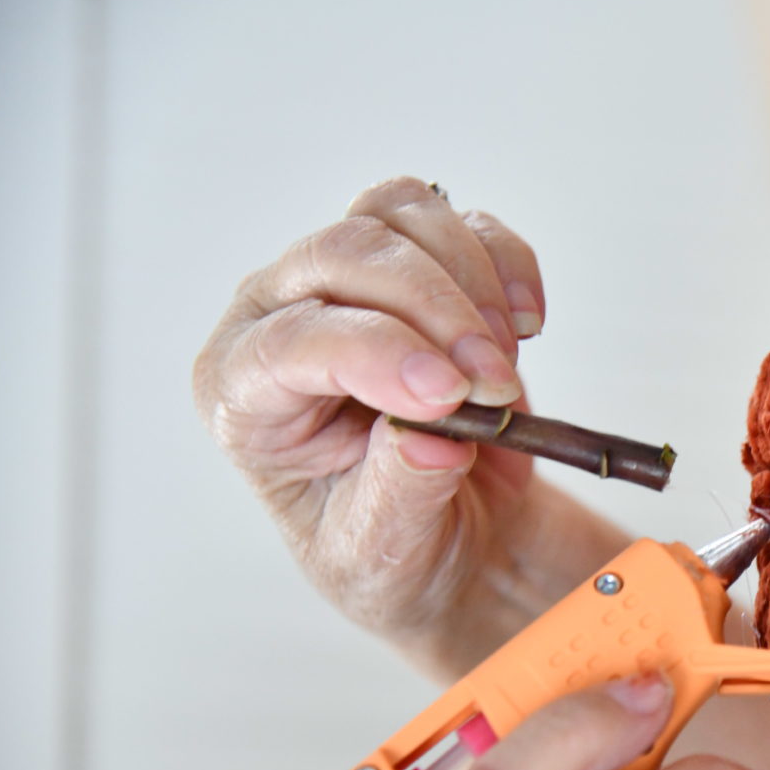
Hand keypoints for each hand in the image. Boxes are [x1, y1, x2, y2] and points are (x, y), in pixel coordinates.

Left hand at [194, 177, 552, 661]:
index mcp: (243, 396)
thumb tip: (435, 440)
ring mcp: (348, 283)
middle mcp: (280, 320)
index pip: (289, 343)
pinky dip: (506, 262)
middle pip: (343, 255)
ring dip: (471, 277)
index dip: (375, 355)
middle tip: (495, 382)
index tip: (452, 396)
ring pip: (397, 215)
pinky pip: (460, 223)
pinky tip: (525, 323)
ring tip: (505, 364)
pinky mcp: (418, 267)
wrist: (450, 535)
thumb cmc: (393, 549)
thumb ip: (399, 497)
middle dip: (434, 309)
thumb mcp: (383, 554)